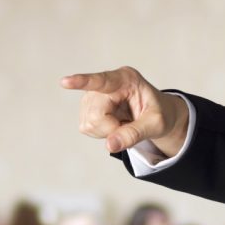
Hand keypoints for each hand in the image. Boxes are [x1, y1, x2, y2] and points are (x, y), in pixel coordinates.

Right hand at [60, 66, 189, 155]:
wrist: (157, 114)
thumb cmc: (160, 114)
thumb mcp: (157, 124)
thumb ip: (135, 134)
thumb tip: (110, 146)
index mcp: (127, 79)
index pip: (102, 80)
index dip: (82, 82)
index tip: (65, 82)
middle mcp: (107, 83)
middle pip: (95, 115)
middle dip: (111, 128)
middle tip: (130, 125)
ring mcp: (94, 94)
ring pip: (89, 123)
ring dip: (107, 131)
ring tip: (124, 122)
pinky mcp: (87, 107)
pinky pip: (87, 128)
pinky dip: (102, 132)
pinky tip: (115, 124)